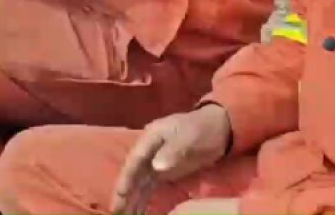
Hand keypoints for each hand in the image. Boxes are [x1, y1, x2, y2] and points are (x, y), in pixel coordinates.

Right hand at [112, 104, 232, 214]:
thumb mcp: (189, 137)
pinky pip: (150, 188)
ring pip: (140, 183)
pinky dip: (143, 200)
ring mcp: (155, 163)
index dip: (127, 177)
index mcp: (151, 138)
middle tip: (116, 210)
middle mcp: (148, 152)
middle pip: (133, 174)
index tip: (121, 192)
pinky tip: (138, 211)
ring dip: (132, 199)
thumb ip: (173, 151)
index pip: (135, 160)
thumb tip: (156, 167)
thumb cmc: (202, 130)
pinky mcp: (164, 173)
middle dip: (124, 193)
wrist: (218, 129)